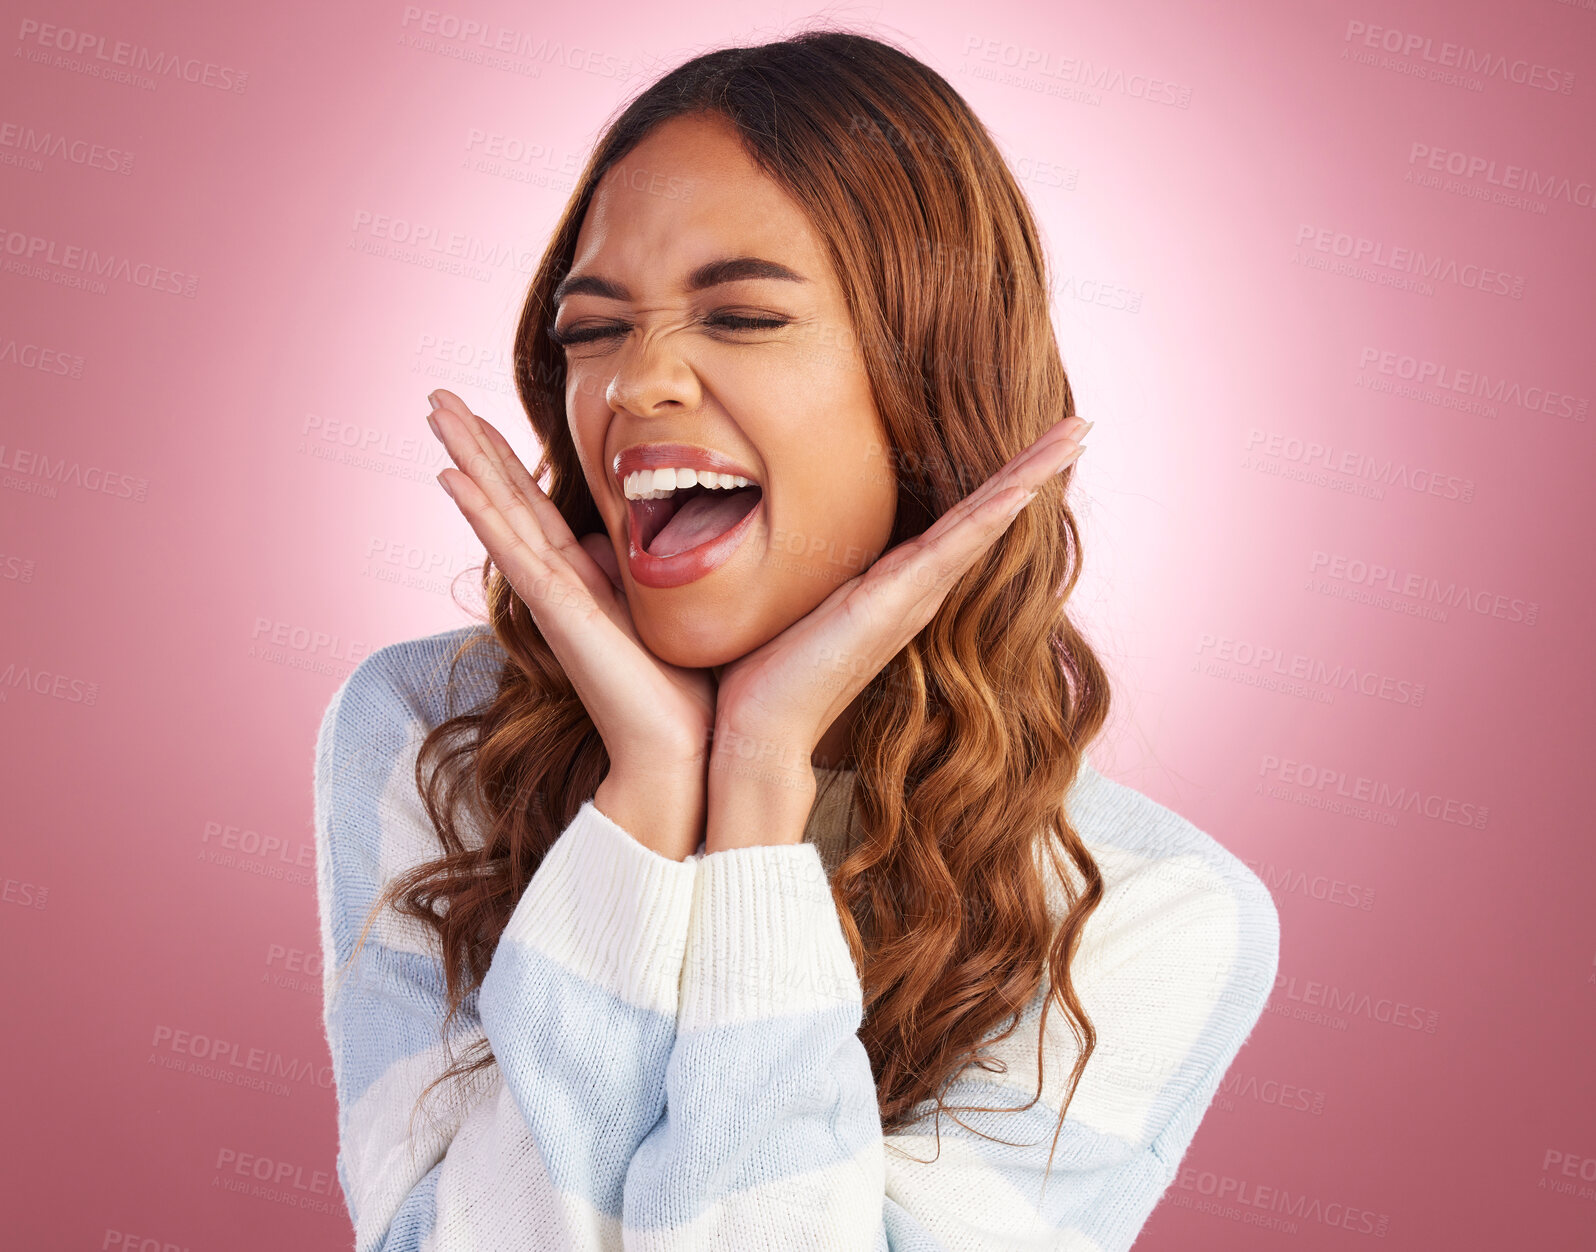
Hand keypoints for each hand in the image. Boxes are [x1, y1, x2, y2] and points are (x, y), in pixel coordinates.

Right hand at [426, 389, 714, 858]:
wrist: (685, 749)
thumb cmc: (684, 690)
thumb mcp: (667, 610)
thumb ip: (642, 573)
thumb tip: (629, 540)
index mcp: (583, 580)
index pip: (534, 507)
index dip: (504, 461)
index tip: (476, 415)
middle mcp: (558, 584)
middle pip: (505, 499)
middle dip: (471, 446)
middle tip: (433, 396)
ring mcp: (553, 597)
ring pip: (500, 514)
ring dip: (465, 460)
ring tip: (432, 411)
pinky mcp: (560, 614)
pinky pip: (516, 553)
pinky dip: (482, 514)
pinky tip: (452, 478)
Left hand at [707, 414, 1090, 841]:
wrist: (758, 730)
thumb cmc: (761, 668)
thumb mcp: (786, 595)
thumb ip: (797, 561)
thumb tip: (761, 518)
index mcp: (893, 582)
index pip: (958, 519)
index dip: (999, 480)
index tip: (1036, 442)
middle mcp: (916, 588)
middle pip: (988, 514)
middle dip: (1035, 468)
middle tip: (1079, 425)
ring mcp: (912, 597)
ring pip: (984, 522)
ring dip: (1030, 477)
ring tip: (1073, 435)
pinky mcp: (896, 605)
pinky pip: (955, 548)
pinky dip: (991, 514)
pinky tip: (1022, 486)